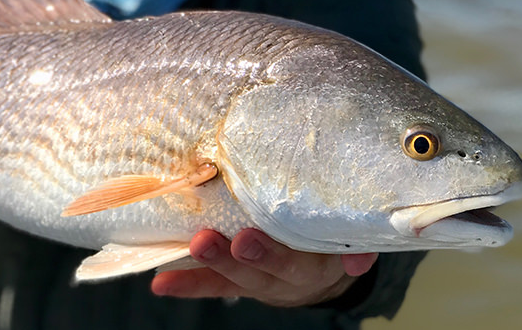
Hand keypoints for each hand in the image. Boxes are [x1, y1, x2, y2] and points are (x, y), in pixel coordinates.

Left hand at [151, 229, 378, 306]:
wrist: (322, 274)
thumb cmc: (329, 237)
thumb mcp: (348, 236)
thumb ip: (356, 243)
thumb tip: (359, 257)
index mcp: (317, 262)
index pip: (294, 260)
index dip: (270, 254)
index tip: (245, 239)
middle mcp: (285, 276)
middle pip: (260, 270)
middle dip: (233, 257)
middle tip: (207, 240)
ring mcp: (259, 281)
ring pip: (235, 278)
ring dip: (211, 265)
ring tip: (190, 246)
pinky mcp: (237, 283)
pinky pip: (211, 286)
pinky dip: (187, 285)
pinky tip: (162, 284)